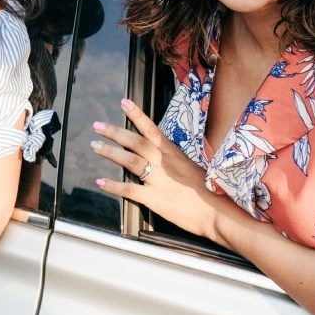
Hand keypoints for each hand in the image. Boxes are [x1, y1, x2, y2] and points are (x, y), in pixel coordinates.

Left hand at [91, 98, 223, 241]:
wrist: (219, 212)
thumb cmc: (210, 191)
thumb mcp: (191, 168)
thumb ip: (174, 161)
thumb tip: (161, 157)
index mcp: (173, 154)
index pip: (151, 129)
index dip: (136, 115)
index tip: (123, 102)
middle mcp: (164, 163)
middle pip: (135, 142)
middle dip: (114, 132)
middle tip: (97, 126)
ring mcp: (159, 180)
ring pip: (130, 160)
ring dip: (110, 152)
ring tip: (95, 146)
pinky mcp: (155, 198)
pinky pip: (129, 190)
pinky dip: (113, 186)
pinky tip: (100, 182)